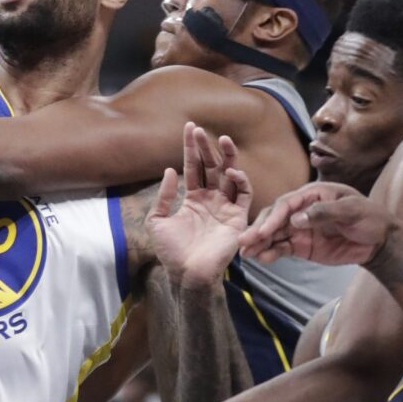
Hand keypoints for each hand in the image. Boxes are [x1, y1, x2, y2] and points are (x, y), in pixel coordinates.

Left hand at [146, 122, 251, 286]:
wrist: (187, 273)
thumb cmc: (171, 251)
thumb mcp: (158, 220)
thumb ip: (164, 196)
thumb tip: (169, 170)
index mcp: (193, 198)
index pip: (193, 167)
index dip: (191, 148)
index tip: (189, 128)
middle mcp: (211, 199)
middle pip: (211, 167)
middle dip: (207, 148)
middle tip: (201, 130)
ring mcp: (225, 208)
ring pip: (230, 176)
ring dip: (229, 158)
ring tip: (224, 140)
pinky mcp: (238, 218)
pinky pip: (244, 196)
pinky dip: (241, 182)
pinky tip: (232, 171)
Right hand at [238, 182, 391, 264]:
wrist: (381, 242)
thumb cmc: (370, 218)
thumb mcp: (352, 210)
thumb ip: (324, 212)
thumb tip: (296, 219)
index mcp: (312, 194)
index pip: (286, 204)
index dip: (273, 217)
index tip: (263, 231)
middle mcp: (301, 210)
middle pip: (274, 218)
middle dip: (258, 230)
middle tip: (243, 242)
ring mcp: (300, 228)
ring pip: (274, 234)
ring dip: (259, 243)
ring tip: (245, 253)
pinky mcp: (302, 245)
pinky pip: (282, 248)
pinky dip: (271, 253)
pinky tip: (261, 258)